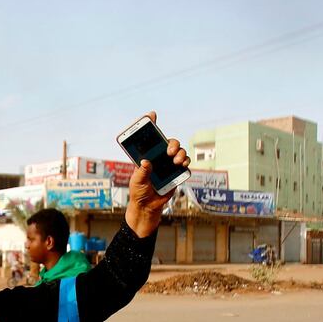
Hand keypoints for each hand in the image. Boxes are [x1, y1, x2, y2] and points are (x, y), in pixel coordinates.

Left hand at [125, 111, 189, 236]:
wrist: (148, 207)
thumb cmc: (139, 192)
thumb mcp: (137, 182)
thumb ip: (141, 172)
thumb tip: (146, 162)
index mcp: (146, 155)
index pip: (148, 138)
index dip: (150, 125)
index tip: (151, 115)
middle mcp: (159, 157)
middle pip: (168, 142)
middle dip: (172, 143)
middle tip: (169, 151)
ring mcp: (169, 164)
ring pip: (179, 151)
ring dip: (180, 152)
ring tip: (176, 160)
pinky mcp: (176, 173)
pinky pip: (185, 164)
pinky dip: (185, 162)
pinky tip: (182, 165)